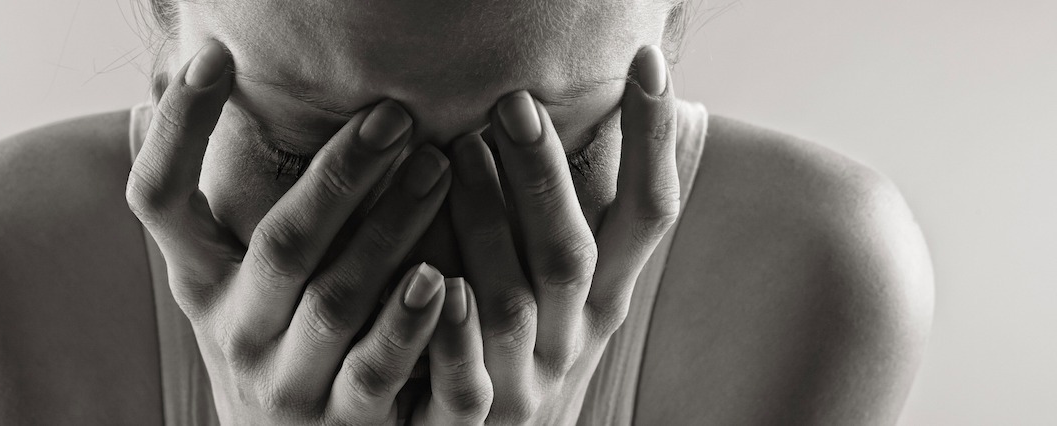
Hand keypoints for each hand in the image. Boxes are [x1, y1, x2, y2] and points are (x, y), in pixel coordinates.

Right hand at [126, 40, 491, 423]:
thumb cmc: (266, 334)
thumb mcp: (224, 274)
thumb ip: (209, 192)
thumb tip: (159, 82)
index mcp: (199, 279)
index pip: (159, 198)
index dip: (179, 130)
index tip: (213, 56)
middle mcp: (232, 329)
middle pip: (278, 244)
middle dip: (337, 175)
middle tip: (395, 116)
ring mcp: (284, 381)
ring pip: (335, 301)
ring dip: (388, 233)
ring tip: (436, 170)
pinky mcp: (340, 422)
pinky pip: (376, 371)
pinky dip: (408, 325)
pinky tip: (442, 278)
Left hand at [446, 44, 680, 422]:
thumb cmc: (528, 339)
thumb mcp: (567, 282)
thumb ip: (579, 211)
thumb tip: (621, 109)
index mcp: (607, 294)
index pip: (649, 213)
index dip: (652, 142)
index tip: (648, 64)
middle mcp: (575, 335)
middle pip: (572, 252)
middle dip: (545, 177)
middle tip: (513, 104)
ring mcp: (527, 379)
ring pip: (512, 302)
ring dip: (488, 226)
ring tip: (457, 155)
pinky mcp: (477, 418)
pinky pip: (466, 379)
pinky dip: (454, 332)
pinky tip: (438, 280)